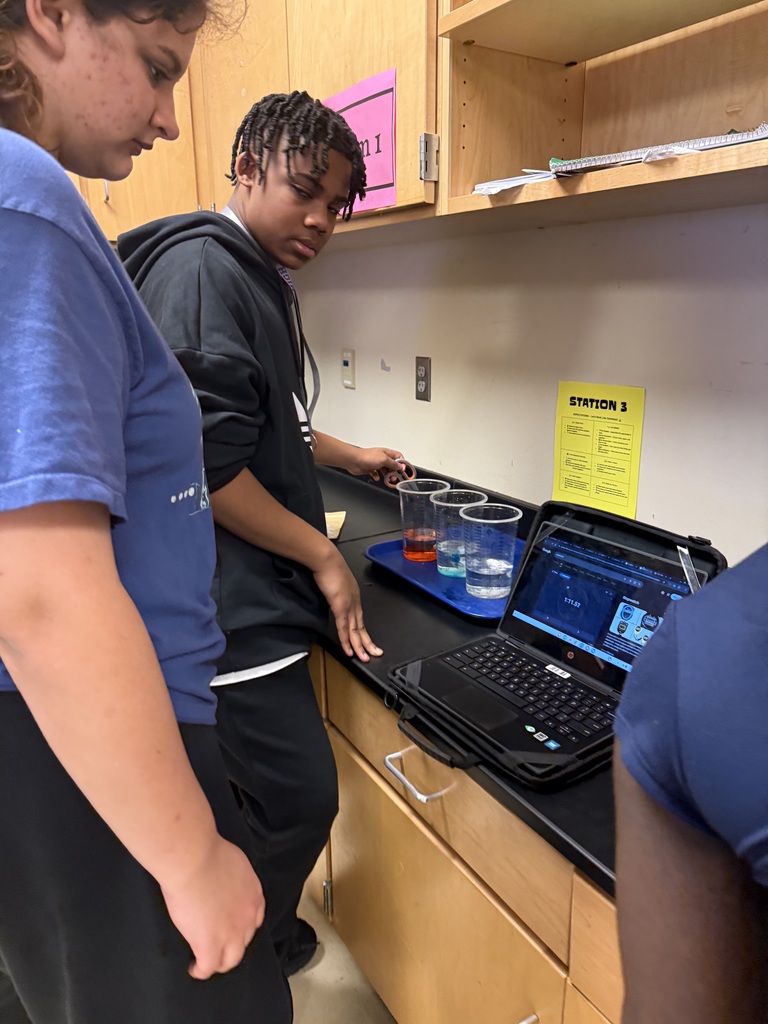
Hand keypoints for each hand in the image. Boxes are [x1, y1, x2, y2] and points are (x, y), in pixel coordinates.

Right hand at [160, 836, 264, 979]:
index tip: (231, 926)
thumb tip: (225, 878)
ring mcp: (230, 935)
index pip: (254, 919)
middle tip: (219, 946)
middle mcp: (248, 918)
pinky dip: (200, 970)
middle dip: (233, 946)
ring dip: (219, 963)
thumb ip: (234, 876)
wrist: (195, 861)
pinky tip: (193, 968)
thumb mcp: (234, 862)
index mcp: (254, 896)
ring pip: (230, 960)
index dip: (242, 925)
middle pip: (244, 942)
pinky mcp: (209, 946)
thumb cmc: (208, 853)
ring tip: (208, 963)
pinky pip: (207, 967)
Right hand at [313, 548, 382, 660]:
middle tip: (375, 654)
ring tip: (364, 658)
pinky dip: (346, 641)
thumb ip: (335, 591)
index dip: (363, 631)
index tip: (366, 641)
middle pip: (361, 627)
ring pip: (355, 631)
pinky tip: (349, 650)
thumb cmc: (328, 566)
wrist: (326, 559)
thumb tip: (332, 595)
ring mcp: (348, 606)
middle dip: (367, 643)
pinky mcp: (340, 607)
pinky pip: (344, 628)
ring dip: (359, 646)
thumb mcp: (334, 581)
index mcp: (354, 596)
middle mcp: (354, 602)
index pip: (359, 618)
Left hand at [346, 447, 403, 476]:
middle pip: (392, 465)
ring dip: (387, 475)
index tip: (403, 471)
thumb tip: (401, 466)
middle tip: (394, 477)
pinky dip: (377, 476)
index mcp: (387, 453)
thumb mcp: (384, 460)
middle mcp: (382, 458)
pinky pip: (376, 473)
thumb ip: (393, 463)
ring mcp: (376, 463)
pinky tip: (377, 477)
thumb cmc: (366, 457)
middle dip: (394, 472)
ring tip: (388, 479)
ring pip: (385, 470)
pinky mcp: (370, 468)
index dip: (402, 463)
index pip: (398, 457)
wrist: (354, 460)